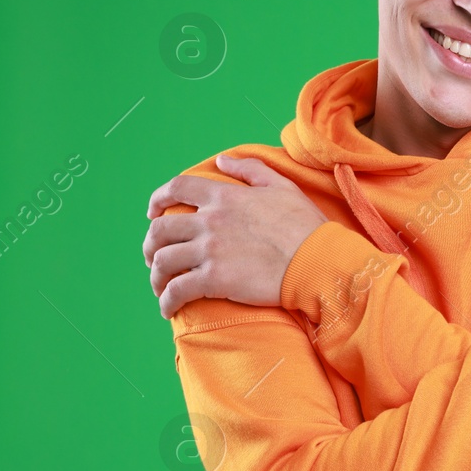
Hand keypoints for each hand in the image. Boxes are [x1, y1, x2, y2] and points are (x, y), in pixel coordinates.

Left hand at [143, 153, 329, 318]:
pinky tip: (168, 309)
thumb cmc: (306, 226)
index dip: (158, 199)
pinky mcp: (214, 280)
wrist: (319, 260)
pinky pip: (176, 291)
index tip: (153, 212)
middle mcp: (210, 221)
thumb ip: (250, 170)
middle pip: (161, 229)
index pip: (177, 189)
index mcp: (224, 197)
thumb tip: (221, 161)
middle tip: (154, 257)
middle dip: (151, 244)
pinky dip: (167, 301)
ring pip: (162, 261)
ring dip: (156, 275)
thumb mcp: (282, 187)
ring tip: (161, 287)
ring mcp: (209, 251)